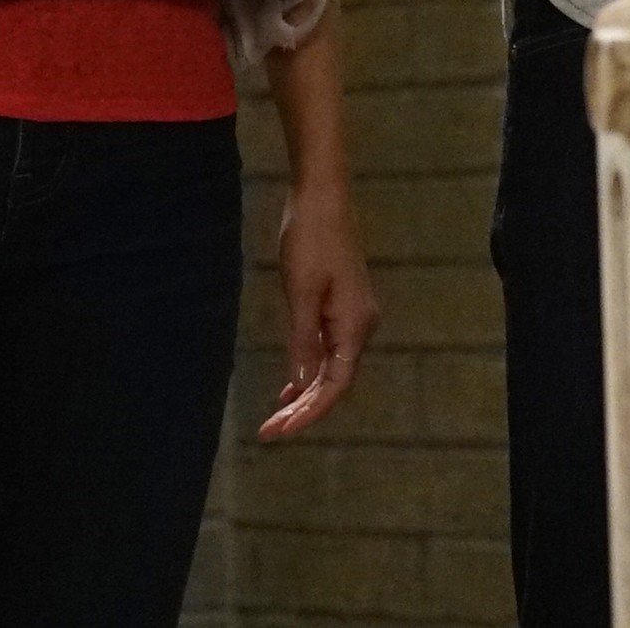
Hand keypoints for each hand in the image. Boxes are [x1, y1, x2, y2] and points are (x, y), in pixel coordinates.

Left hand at [257, 177, 378, 440]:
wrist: (322, 197)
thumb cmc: (310, 240)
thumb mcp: (301, 292)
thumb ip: (303, 339)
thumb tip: (303, 382)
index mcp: (354, 325)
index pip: (335, 385)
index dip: (309, 412)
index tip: (280, 430)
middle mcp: (360, 325)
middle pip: (334, 380)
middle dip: (303, 408)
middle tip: (269, 430)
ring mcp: (353, 315)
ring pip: (331, 367)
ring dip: (305, 391)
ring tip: (276, 414)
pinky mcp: (342, 305)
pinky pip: (328, 348)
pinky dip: (309, 368)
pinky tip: (291, 382)